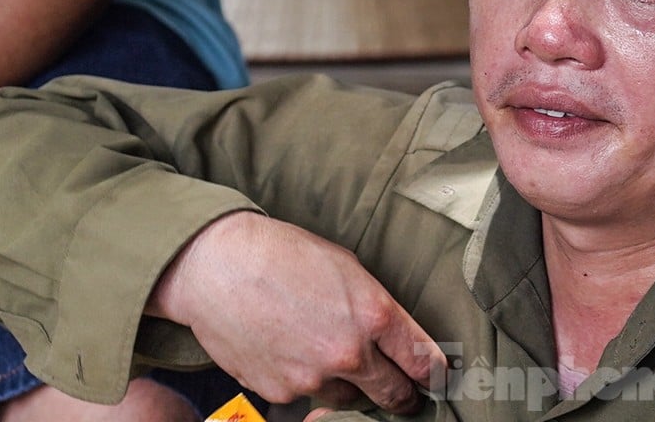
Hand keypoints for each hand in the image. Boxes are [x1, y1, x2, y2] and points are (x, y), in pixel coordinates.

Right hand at [149, 211, 444, 413]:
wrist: (217, 268)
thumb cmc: (282, 255)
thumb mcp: (346, 267)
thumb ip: (375, 307)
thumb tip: (395, 335)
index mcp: (373, 315)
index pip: (422, 360)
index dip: (434, 373)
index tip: (437, 378)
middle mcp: (349, 353)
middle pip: (393, 393)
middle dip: (403, 395)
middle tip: (406, 393)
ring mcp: (313, 378)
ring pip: (348, 398)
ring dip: (350, 386)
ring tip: (333, 357)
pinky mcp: (280, 392)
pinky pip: (306, 396)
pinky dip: (306, 381)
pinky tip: (292, 351)